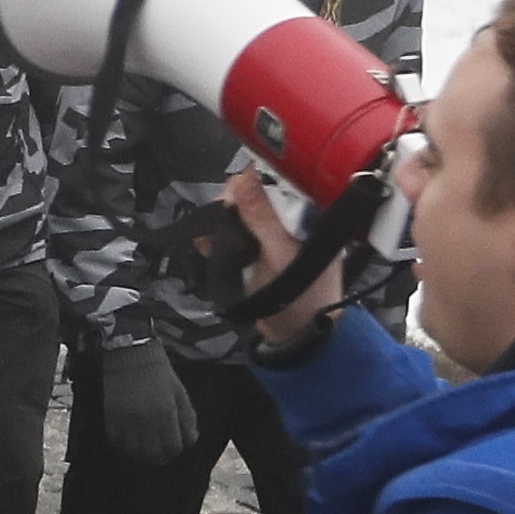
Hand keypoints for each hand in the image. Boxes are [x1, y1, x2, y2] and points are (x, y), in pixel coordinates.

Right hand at [96, 339, 201, 467]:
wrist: (129, 353)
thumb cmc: (158, 371)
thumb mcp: (179, 391)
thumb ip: (187, 418)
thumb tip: (190, 440)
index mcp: (166, 413)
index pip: (173, 447)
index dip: (175, 450)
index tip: (174, 446)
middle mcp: (146, 421)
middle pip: (154, 454)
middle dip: (160, 457)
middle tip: (160, 452)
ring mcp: (126, 420)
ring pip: (134, 452)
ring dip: (141, 454)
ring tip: (145, 448)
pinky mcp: (111, 417)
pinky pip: (117, 441)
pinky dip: (124, 445)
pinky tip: (130, 440)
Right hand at [219, 171, 344, 351]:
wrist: (295, 336)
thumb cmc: (300, 295)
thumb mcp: (281, 253)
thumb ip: (262, 216)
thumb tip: (242, 177)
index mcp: (310, 213)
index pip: (280, 180)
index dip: (254, 181)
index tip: (234, 196)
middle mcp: (292, 218)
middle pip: (256, 194)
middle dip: (233, 205)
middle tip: (222, 222)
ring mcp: (273, 235)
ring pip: (240, 213)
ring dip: (221, 221)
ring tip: (209, 236)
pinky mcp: (256, 250)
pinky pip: (232, 233)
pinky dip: (216, 236)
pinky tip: (204, 242)